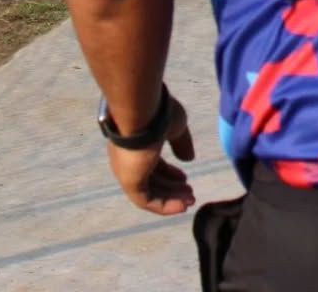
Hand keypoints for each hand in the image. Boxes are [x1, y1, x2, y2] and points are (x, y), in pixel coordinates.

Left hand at [107, 95, 196, 215]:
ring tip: (189, 201)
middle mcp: (129, 161)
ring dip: (170, 198)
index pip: (153, 164)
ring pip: (149, 191)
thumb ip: (182, 144)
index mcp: (138, 145)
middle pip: (152, 179)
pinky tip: (181, 206)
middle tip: (190, 193)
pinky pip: (146, 200)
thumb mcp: (176, 126)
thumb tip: (189, 159)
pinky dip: (163, 205)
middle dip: (172, 188)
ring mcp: (127, 172)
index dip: (170, 173)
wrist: (141, 111)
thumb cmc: (158, 115)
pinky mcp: (129, 182)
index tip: (185, 177)